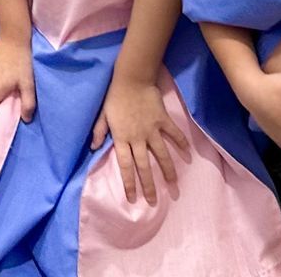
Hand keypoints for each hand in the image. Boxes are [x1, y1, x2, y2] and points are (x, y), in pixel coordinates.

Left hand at [91, 77, 189, 205]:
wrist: (132, 79)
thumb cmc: (115, 97)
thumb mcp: (103, 115)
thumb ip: (99, 132)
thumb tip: (92, 147)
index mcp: (122, 138)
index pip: (125, 166)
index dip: (129, 183)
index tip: (133, 199)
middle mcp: (138, 138)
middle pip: (144, 166)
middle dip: (149, 185)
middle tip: (154, 201)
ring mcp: (152, 129)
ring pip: (162, 154)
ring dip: (168, 170)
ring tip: (174, 184)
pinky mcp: (163, 120)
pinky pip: (174, 134)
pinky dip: (181, 143)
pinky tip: (188, 154)